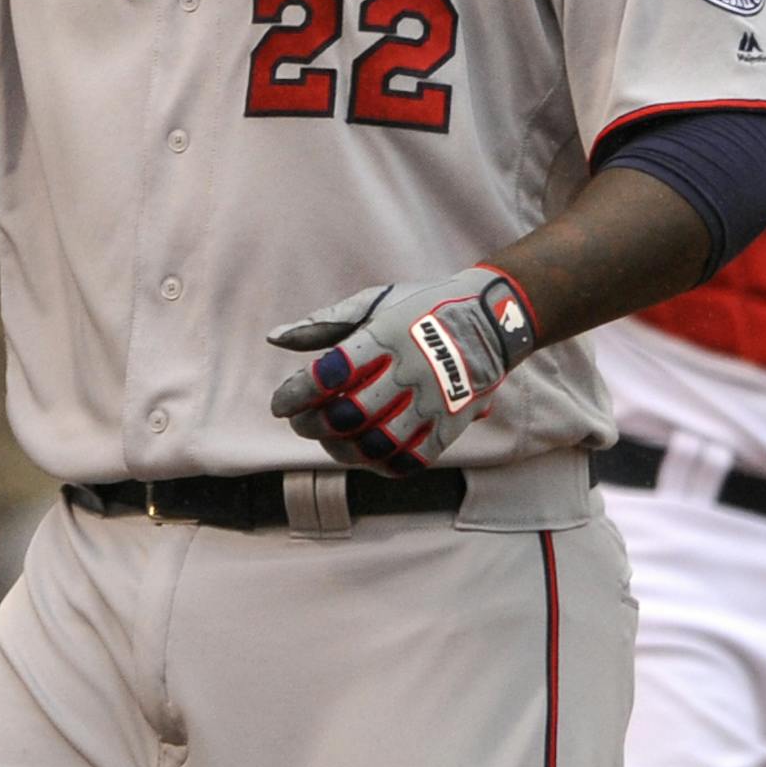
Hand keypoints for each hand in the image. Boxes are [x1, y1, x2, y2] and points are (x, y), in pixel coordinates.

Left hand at [267, 266, 538, 472]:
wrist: (493, 316)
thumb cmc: (420, 307)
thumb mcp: (373, 302)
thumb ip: (323, 323)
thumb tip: (273, 338)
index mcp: (386, 337)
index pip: (330, 374)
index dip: (296, 394)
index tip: (279, 404)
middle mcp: (410, 371)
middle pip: (350, 414)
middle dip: (313, 425)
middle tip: (300, 422)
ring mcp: (434, 401)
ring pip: (378, 443)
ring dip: (342, 450)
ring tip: (329, 441)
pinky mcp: (453, 424)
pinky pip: (413, 459)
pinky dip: (381, 464)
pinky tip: (365, 454)